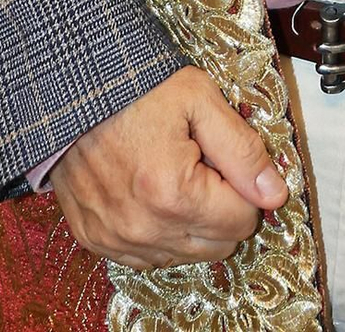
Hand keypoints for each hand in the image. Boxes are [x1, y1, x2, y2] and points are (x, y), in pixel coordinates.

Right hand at [51, 67, 288, 267]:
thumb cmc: (135, 88)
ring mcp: (116, 240)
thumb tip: (275, 193)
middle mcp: (143, 229)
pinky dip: (159, 231)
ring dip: (191, 223)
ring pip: (186, 255)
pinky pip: (148, 257)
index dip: (242, 186)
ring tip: (171, 172)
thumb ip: (243, 150)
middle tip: (200, 163)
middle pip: (218, 245)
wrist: (69, 89)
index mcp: (173, 193)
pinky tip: (150, 192)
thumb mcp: (199, 99)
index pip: (243, 220)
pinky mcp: (96, 240)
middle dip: (221, 207)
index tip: (221, 157)